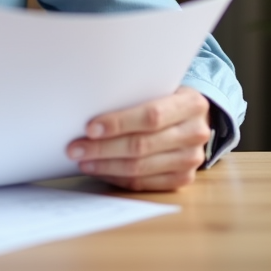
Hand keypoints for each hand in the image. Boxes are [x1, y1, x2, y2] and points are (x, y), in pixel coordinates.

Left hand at [66, 86, 211, 191]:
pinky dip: (117, 178)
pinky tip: (99, 171)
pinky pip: (143, 183)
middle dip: (103, 148)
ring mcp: (191, 159)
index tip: (89, 128)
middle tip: (75, 148)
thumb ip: (134, 96)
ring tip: (82, 161)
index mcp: (191, 104)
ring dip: (105, 166)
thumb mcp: (158, 87)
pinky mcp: (183, 178)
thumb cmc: (165, 98)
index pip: (151, 116)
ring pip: (140, 168)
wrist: (193, 117)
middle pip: (142, 145)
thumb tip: (88, 108)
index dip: (118, 123)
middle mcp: (195, 132)